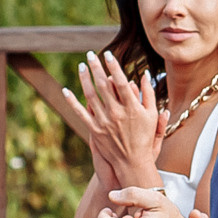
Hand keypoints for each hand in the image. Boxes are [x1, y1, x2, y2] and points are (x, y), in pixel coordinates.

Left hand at [62, 51, 164, 184]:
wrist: (133, 163)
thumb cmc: (144, 138)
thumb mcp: (152, 115)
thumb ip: (149, 94)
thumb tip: (144, 75)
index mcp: (132, 108)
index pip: (121, 82)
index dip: (114, 67)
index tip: (108, 54)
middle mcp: (117, 113)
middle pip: (103, 85)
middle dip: (96, 67)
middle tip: (90, 54)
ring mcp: (104, 122)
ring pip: (90, 95)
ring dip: (84, 79)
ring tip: (81, 66)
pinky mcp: (94, 130)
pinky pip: (81, 113)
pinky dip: (72, 101)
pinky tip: (65, 90)